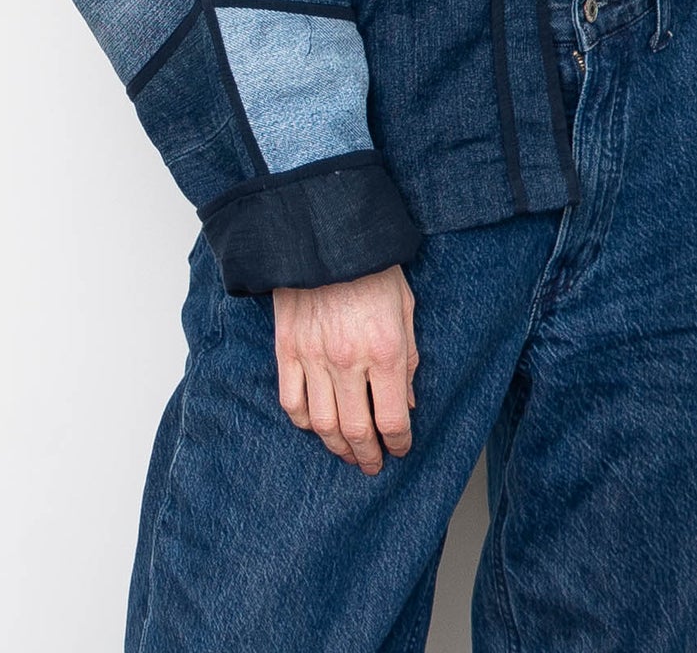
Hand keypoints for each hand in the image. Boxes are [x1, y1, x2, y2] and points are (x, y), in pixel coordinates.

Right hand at [272, 263, 418, 473]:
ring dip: (337, 447)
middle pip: (357, 431)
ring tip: (348, 453)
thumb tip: (408, 402)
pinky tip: (316, 425)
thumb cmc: (372, 266)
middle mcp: (348, 360)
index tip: (401, 448)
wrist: (325, 232)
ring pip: (323, 424)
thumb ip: (409, 358)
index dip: (399, 443)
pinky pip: (291, 401)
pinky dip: (303, 422)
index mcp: (384, 350)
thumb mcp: (405, 307)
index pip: (393, 419)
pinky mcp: (287, 348)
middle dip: (368, 456)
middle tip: (374, 464)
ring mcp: (313, 356)